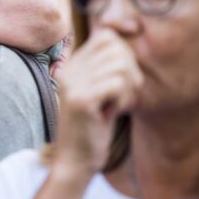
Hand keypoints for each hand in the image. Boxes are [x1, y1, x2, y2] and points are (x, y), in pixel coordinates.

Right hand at [53, 29, 142, 174]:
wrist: (75, 161)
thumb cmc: (92, 127)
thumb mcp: (98, 92)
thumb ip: (105, 69)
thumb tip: (125, 46)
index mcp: (71, 66)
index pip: (106, 37)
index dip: (124, 54)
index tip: (123, 79)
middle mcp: (68, 70)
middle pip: (116, 48)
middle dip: (130, 71)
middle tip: (124, 95)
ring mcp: (73, 84)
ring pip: (120, 65)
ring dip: (128, 87)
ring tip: (117, 104)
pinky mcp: (81, 100)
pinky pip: (118, 83)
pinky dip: (123, 99)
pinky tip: (112, 113)